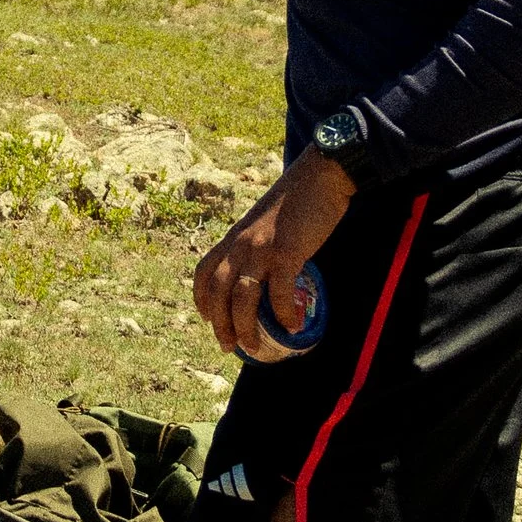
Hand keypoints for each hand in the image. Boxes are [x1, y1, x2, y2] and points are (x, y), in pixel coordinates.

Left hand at [193, 147, 356, 359]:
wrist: (320, 176)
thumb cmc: (296, 200)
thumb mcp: (263, 222)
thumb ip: (256, 244)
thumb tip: (262, 272)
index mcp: (233, 237)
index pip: (203, 271)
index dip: (201, 299)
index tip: (206, 319)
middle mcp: (240, 244)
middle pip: (218, 292)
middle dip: (219, 323)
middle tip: (228, 345)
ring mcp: (261, 248)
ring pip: (242, 297)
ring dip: (245, 327)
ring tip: (254, 346)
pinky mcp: (286, 252)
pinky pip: (279, 292)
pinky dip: (283, 313)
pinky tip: (292, 325)